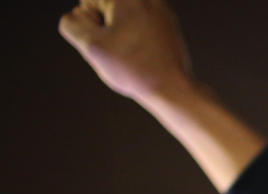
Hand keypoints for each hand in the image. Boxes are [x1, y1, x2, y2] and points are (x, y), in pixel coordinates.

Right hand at [59, 0, 191, 101]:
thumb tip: (75, 16)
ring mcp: (160, 10)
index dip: (92, 27)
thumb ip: (71, 25)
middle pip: (106, 9)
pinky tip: (145, 54)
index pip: (88, 3)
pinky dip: (137, 38)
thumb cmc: (134, 69)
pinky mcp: (168, 24)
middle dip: (107, 28)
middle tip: (124, 50)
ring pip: (122, 19)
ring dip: (121, 34)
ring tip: (134, 53)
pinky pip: (140, 26)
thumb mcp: (92, 47)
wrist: (173, 89)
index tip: (112, 42)